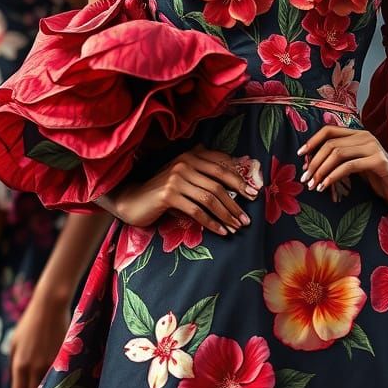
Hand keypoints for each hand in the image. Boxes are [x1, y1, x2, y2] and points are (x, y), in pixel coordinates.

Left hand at [9, 291, 69, 387]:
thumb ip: (14, 364)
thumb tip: (15, 382)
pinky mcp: (63, 359)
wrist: (49, 307)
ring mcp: (51, 364)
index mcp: (19, 365)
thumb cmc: (28, 324)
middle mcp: (34, 368)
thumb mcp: (14, 343)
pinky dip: (58, 387)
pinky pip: (60, 379)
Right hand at [109, 145, 256, 234]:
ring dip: (226, 215)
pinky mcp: (168, 194)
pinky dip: (212, 223)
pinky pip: (197, 211)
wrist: (133, 201)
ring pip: (209, 198)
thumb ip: (202, 174)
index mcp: (190, 155)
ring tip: (236, 227)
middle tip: (246, 218)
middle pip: (218, 184)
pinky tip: (221, 231)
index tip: (253, 195)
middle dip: (236, 203)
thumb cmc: (162, 192)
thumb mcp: (183, 179)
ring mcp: (176, 178)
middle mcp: (184, 163)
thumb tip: (233, 180)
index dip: (240, 181)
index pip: (221, 167)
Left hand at [298, 127, 387, 208]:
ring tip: (313, 185)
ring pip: (337, 153)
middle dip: (314, 162)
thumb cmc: (379, 180)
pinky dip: (334, 176)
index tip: (300, 156)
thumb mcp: (355, 166)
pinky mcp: (379, 161)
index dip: (312, 141)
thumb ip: (340, 160)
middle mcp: (365, 136)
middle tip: (305, 179)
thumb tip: (310, 164)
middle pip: (330, 143)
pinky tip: (326, 186)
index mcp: (358, 134)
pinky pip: (349, 166)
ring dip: (321, 170)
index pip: (329, 130)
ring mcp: (373, 147)